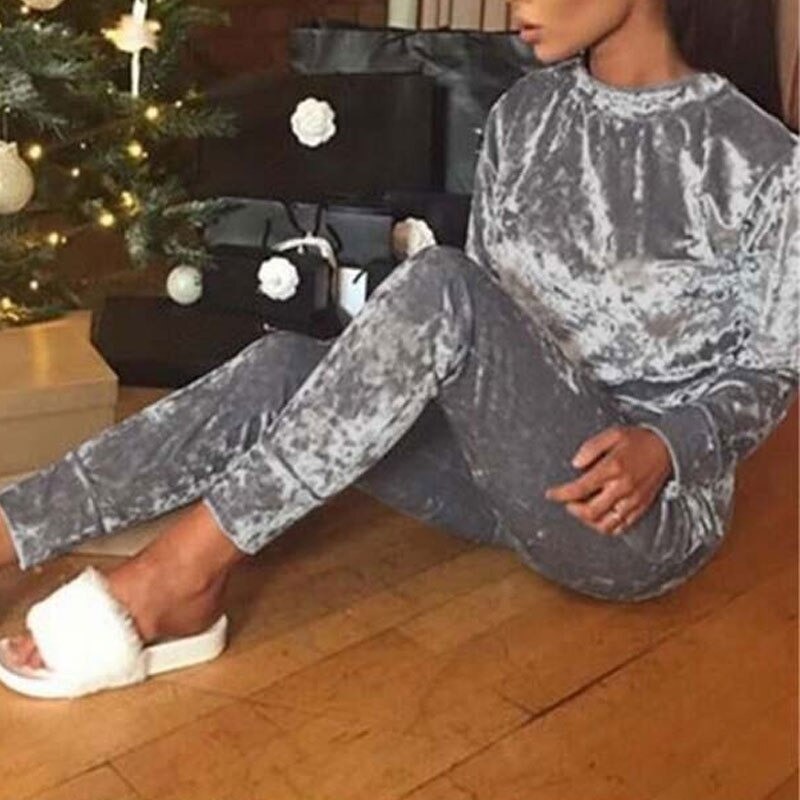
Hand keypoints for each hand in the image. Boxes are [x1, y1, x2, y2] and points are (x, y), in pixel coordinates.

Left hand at [544, 425, 673, 535]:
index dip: (561, 494)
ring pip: (605, 524)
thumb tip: (575, 464)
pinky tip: (599, 517)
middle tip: (567, 502)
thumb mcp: (613, 434)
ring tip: (581, 510)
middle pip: (590, 512)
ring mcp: (633, 501)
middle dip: (573, 509)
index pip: (580, 489)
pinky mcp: (641, 508)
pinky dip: (606, 527)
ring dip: (588, 521)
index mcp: (613, 469)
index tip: (551, 494)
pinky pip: (621, 527)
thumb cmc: (640, 440)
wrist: (670, 448)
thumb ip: (591, 448)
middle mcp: (622, 488)